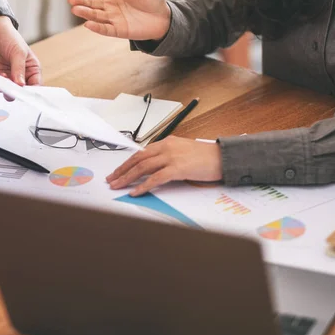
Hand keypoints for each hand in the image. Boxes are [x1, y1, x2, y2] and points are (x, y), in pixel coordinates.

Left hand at [0, 16, 41, 85]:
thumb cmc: (9, 37)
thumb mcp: (18, 52)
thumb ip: (19, 69)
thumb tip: (20, 84)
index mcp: (31, 69)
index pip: (35, 85)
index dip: (33, 91)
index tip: (28, 93)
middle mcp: (20, 75)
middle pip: (22, 90)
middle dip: (19, 92)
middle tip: (16, 90)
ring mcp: (8, 76)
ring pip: (9, 90)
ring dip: (7, 88)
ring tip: (7, 81)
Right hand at [62, 0, 170, 40]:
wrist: (164, 17)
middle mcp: (109, 6)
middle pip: (91, 3)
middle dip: (80, 0)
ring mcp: (113, 19)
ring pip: (96, 16)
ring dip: (85, 13)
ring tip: (75, 9)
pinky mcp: (119, 31)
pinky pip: (106, 30)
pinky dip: (97, 28)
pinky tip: (88, 24)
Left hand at [106, 137, 222, 195]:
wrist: (223, 158)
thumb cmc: (206, 157)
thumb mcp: (184, 152)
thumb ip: (168, 157)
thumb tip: (153, 169)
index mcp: (167, 142)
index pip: (142, 152)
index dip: (127, 162)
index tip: (118, 171)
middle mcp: (167, 147)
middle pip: (138, 158)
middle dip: (122, 170)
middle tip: (111, 179)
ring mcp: (172, 157)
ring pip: (143, 167)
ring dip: (127, 178)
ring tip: (117, 186)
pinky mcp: (178, 168)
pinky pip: (155, 178)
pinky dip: (143, 186)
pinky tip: (135, 192)